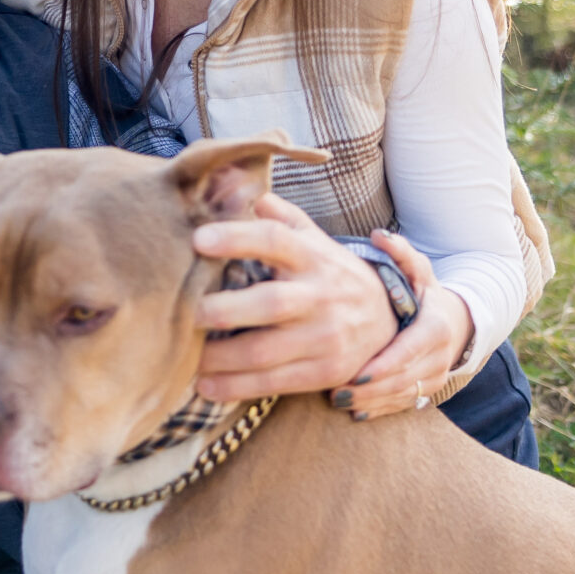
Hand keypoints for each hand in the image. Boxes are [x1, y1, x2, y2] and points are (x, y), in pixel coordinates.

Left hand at [190, 194, 399, 402]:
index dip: (237, 237)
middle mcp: (320, 295)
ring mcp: (324, 336)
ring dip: (221, 357)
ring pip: (267, 350)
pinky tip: (205, 386)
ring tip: (187, 355)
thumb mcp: (313, 238)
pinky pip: (276, 382)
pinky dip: (236, 386)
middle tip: (189, 311)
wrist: (387, 318)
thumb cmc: (331, 273)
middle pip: (270, 303)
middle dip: (226, 309)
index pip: (275, 239)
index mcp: (312, 255)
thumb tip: (244, 187)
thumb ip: (280, 215)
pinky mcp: (325, 371)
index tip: (198, 239)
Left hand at [341, 228, 474, 421]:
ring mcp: (436, 377)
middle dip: (371, 388)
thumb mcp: (419, 270)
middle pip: (404, 378)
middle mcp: (440, 356)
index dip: (384, 364)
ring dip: (371, 400)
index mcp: (437, 327)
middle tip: (335, 390)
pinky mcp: (429, 391)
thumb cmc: (428, 293)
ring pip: (403, 395)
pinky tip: (354, 410)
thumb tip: (379, 235)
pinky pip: (404, 405)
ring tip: (338, 400)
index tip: (357, 372)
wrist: (458, 321)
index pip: (409, 350)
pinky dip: (380, 409)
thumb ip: (401, 254)